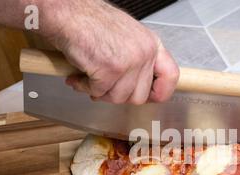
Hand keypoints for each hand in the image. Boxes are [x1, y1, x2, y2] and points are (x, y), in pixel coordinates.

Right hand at [43, 0, 178, 103]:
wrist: (68, 12)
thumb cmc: (91, 22)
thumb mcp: (128, 38)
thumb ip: (139, 61)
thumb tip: (140, 87)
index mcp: (152, 44)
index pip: (171, 76)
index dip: (160, 93)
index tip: (149, 97)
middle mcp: (145, 53)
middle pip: (139, 96)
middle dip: (118, 95)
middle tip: (104, 86)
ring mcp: (129, 62)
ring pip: (118, 98)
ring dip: (100, 91)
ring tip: (89, 76)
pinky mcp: (109, 70)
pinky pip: (99, 92)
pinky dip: (84, 87)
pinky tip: (78, 76)